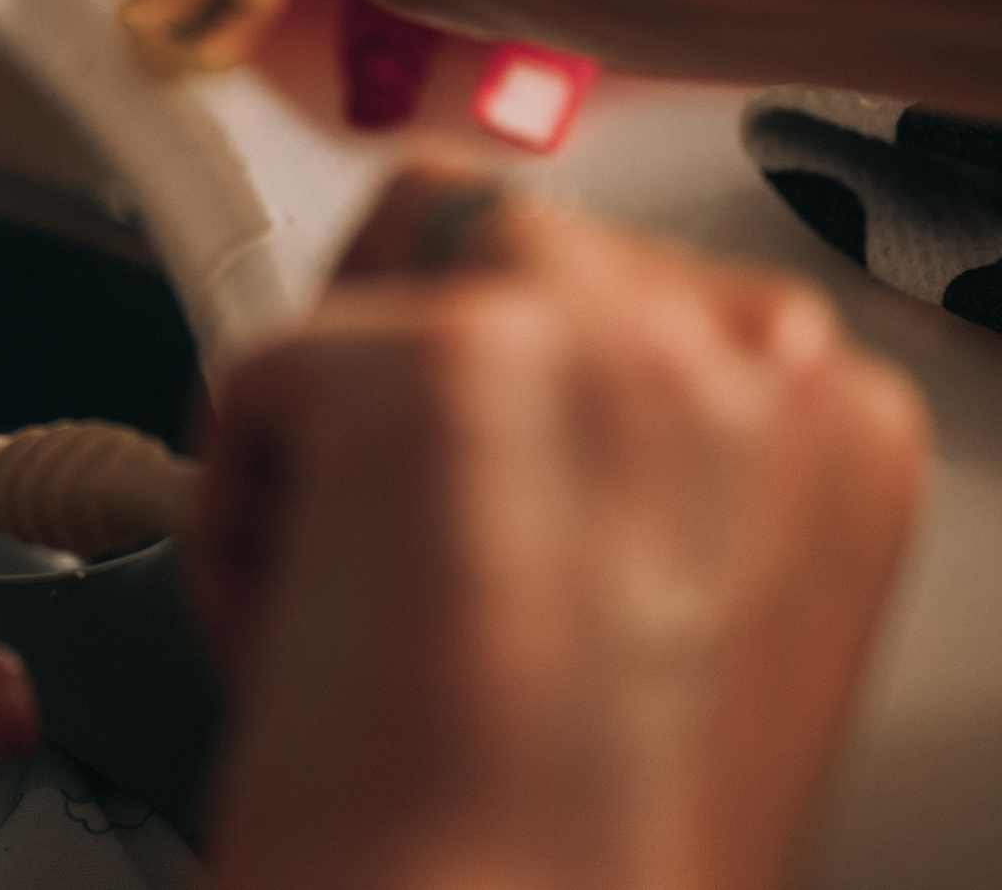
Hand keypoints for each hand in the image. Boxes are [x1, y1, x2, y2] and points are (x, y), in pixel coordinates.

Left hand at [192, 167, 927, 889]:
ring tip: (350, 609)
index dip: (500, 390)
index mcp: (830, 415)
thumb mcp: (683, 612)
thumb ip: (637, 469)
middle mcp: (743, 347)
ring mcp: (594, 336)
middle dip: (395, 379)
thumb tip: (507, 402)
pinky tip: (304, 646)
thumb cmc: (576, 845)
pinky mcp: (431, 359)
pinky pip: (256, 372)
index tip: (466, 494)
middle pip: (480, 236)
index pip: (608, 277)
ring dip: (320, 438)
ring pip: (366, 286)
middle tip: (375, 546)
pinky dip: (234, 515)